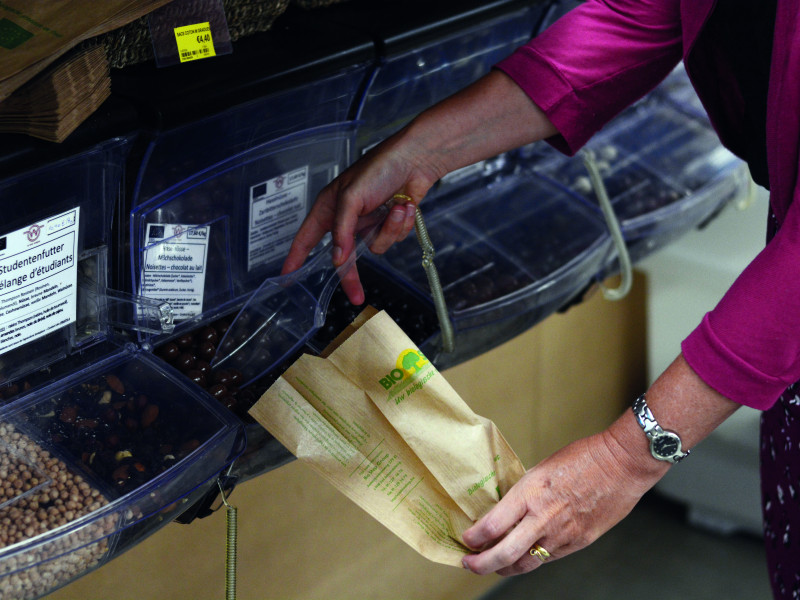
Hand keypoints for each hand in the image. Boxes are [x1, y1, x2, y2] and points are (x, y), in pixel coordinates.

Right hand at [281, 131, 442, 304]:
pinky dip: (401, 224)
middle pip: (344, 256)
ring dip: (389, 228)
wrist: (415, 160)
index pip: (307, 238)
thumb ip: (342, 229)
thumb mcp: (351, 197)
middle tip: (356, 296)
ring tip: (397, 206)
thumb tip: (337, 257)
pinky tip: (405, 206)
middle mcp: (348, 219)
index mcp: (329, 208)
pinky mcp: (389, 224)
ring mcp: (369, 223)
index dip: (297, 258)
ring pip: (375, 247)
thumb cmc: (379, 167)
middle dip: (354, 274)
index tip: (288, 277)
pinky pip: (393, 238)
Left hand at [461, 431, 665, 575]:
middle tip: (469, 563)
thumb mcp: (541, 469)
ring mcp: (562, 534)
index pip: (493, 525)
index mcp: (530, 493)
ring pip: (526, 563)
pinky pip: (548, 558)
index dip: (475, 537)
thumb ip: (524, 492)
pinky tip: (524, 558)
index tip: (466, 539)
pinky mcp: (578, 542)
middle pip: (504, 553)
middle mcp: (543, 518)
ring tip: (494, 566)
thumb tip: (507, 509)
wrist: (620, 465)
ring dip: (505, 567)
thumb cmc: (583, 458)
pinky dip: (532, 560)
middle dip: (481, 563)